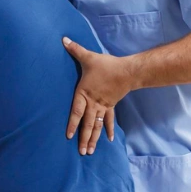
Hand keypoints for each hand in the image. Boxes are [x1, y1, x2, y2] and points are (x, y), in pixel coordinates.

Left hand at [62, 37, 134, 154]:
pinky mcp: (111, 106)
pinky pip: (109, 120)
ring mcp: (103, 106)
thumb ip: (75, 49)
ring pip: (98, 126)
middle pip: (88, 124)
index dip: (72, 124)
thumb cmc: (106, 65)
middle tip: (81, 152)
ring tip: (89, 152)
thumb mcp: (88, 57)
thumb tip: (63, 39)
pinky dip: (109, 130)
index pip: (77, 112)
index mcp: (85, 94)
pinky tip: (110, 140)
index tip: (68, 136)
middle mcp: (94, 103)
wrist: (127, 71)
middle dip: (84, 138)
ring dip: (94, 139)